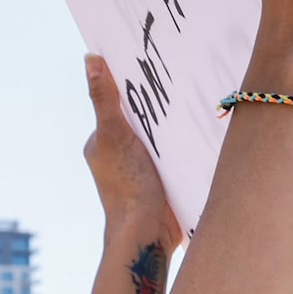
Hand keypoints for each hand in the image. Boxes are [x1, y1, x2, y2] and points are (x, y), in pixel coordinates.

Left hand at [82, 54, 180, 255]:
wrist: (147, 233)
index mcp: (103, 143)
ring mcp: (142, 172)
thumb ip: (104, 100)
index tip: (154, 69)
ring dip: (175, 130)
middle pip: (142, 123)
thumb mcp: (113, 134)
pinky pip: (176, 159)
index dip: (134, 88)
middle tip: (183, 85)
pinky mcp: (164, 186)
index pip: (119, 106)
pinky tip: (202, 139)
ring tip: (197, 109)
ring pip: (161, 141)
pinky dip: (186, 150)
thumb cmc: (126, 185)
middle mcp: (120, 157)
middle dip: (159, 109)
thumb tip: (90, 60)